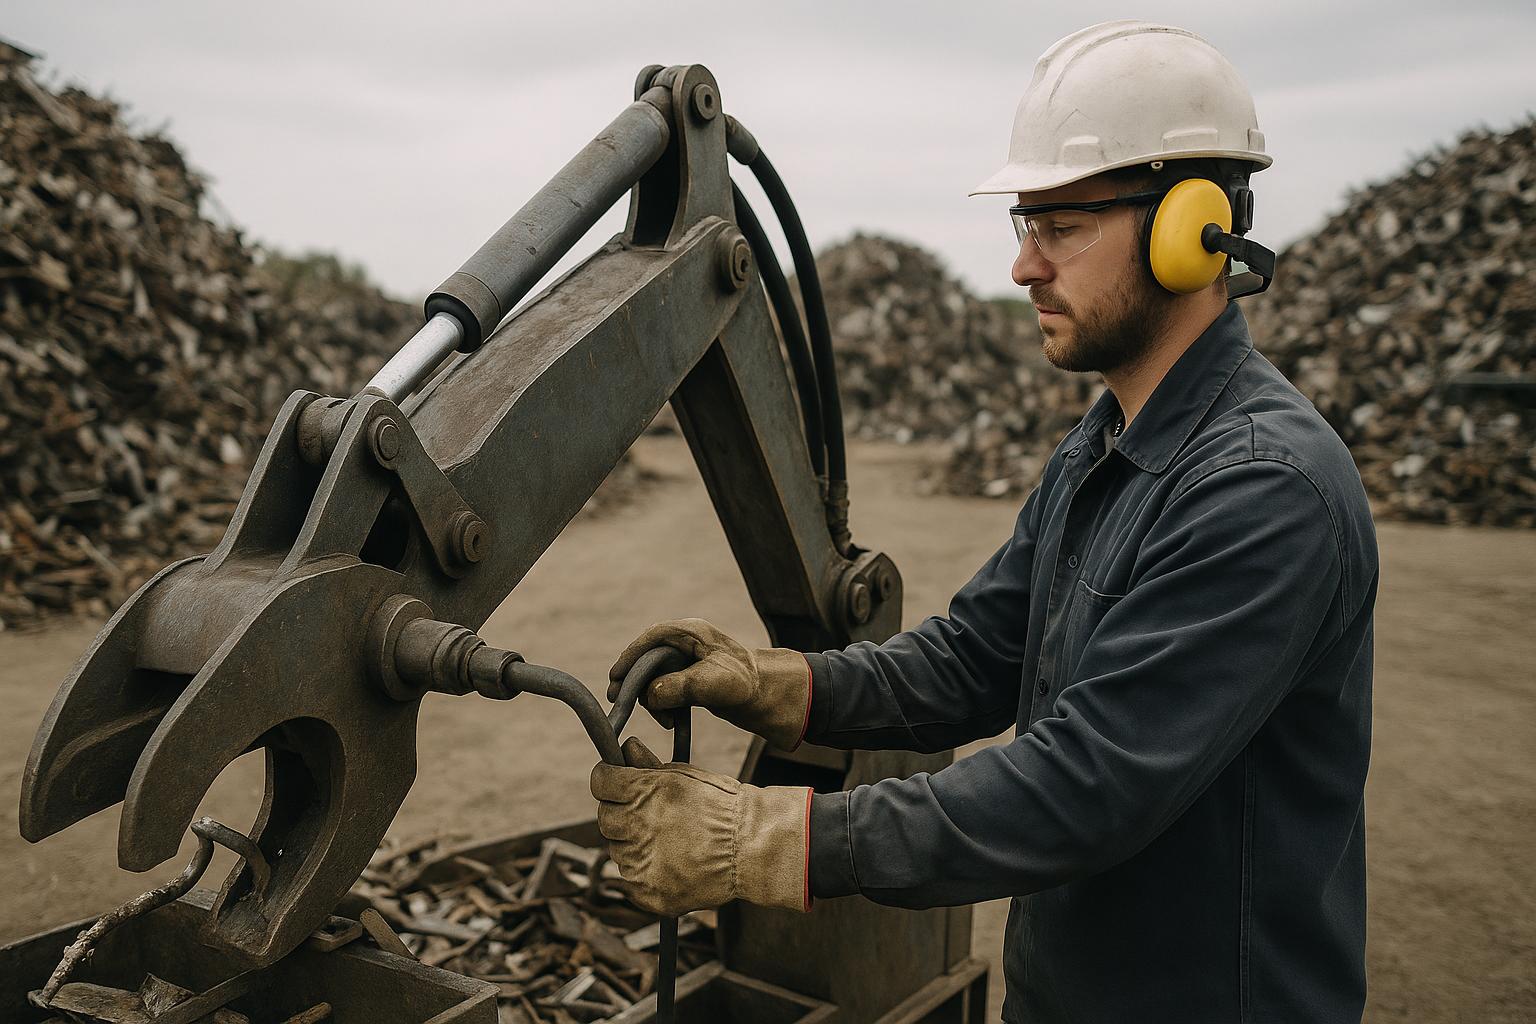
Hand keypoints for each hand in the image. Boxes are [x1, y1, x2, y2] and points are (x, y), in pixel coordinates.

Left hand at [591, 738, 810, 916]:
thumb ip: (648, 764)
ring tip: (669, 842)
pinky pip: (632, 880)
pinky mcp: (647, 892)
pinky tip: (672, 864)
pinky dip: (646, 873)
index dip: (609, 780)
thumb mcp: (685, 775)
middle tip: (648, 816)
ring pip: (618, 851)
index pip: (600, 782)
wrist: (752, 848)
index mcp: (641, 792)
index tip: (616, 783)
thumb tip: (626, 747)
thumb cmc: (722, 806)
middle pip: (605, 818)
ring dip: (634, 845)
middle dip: (621, 814)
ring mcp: (640, 863)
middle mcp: (635, 827)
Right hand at [608, 619, 810, 749]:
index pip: (651, 639)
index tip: (615, 679)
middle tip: (621, 703)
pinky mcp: (689, 678)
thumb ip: (680, 686)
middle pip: (647, 660)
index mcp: (690, 633)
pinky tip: (671, 722)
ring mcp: (686, 661)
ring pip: (654, 678)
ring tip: (666, 721)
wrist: (768, 697)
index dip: (630, 658)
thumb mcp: (713, 684)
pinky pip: (665, 690)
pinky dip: (663, 705)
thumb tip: (649, 695)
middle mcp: (685, 643)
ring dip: (653, 700)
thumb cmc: (746, 683)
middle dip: (638, 684)